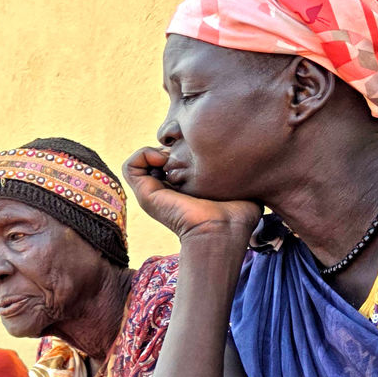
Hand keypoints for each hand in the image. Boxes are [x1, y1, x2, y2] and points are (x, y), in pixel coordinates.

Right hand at [123, 147, 260, 242]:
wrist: (222, 229)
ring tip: (170, 155)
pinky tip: (164, 158)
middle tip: (183, 150)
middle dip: (166, 147)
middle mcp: (165, 191)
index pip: (172, 163)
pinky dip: (144, 154)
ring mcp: (152, 193)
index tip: (197, 150)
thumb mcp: (237, 185)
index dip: (181, 150)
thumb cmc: (236, 214)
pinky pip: (130, 166)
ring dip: (152, 151)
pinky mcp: (144, 193)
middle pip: (155, 160)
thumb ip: (237, 172)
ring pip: (139, 162)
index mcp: (183, 191)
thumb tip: (247, 157)